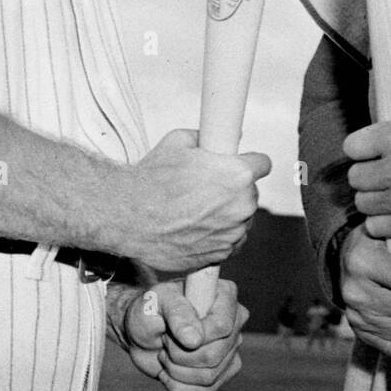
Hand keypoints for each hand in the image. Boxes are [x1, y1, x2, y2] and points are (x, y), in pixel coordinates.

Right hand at [111, 130, 269, 274]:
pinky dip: (218, 237)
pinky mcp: (219, 255)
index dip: (249, 162)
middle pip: (251, 194)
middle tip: (207, 187)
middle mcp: (241, 205)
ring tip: (196, 209)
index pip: (263, 164)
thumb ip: (207, 137)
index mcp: (238, 174)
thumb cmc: (151, 179)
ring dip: (227, 215)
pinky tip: (196, 227)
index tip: (240, 165)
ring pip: (241, 220)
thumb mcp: (179, 141)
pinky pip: (230, 243)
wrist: (126, 216)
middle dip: (234, 190)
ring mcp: (231, 233)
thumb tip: (221, 136)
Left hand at [120, 279, 246, 390]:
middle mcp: (234, 321)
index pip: (222, 326)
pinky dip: (179, 387)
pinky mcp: (223, 372)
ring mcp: (231, 348)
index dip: (195, 337)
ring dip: (176, 371)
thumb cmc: (149, 310)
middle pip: (215, 355)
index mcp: (224, 294)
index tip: (168, 332)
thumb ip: (177, 313)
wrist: (142, 334)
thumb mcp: (155, 302)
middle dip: (179, 355)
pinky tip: (168, 373)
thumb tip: (195, 340)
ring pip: (210, 376)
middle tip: (164, 342)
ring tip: (165, 355)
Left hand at [343, 94, 390, 238]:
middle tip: (380, 167)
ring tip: (388, 187)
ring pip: (363, 202)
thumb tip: (376, 94)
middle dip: (366, 170)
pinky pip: (377, 226)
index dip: (361, 146)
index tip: (370, 148)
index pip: (351, 147)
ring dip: (373, 196)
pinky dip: (382, 219)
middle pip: (355, 177)